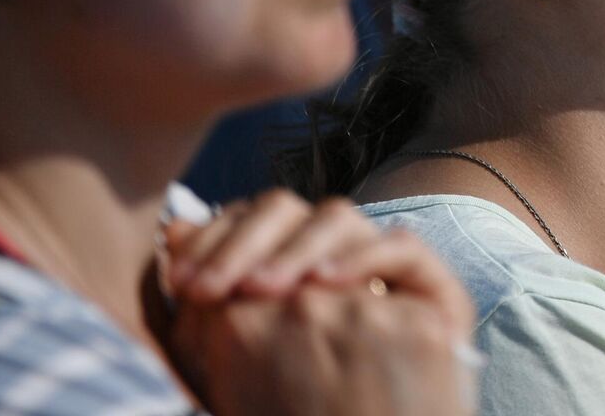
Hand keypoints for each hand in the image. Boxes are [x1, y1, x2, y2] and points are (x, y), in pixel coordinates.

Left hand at [159, 190, 477, 415]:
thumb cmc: (302, 410)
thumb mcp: (241, 362)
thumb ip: (208, 305)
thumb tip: (175, 228)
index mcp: (288, 259)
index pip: (247, 220)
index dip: (214, 239)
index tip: (182, 282)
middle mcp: (330, 252)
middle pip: (285, 209)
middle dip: (243, 241)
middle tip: (209, 290)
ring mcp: (379, 263)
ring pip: (337, 217)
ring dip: (296, 246)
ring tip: (265, 290)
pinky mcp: (429, 286)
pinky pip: (401, 247)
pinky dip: (363, 256)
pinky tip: (326, 284)